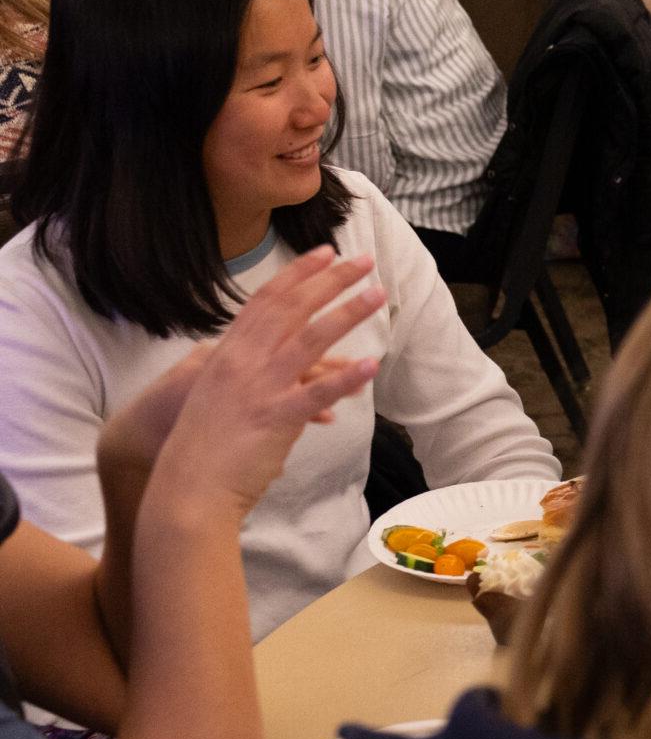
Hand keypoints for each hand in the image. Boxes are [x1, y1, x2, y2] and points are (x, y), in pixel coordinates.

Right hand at [120, 248, 385, 517]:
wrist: (187, 485)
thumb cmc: (204, 444)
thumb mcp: (219, 394)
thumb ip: (252, 373)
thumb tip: (289, 369)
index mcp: (228, 353)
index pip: (266, 301)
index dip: (297, 274)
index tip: (325, 252)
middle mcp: (243, 362)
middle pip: (292, 309)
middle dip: (330, 280)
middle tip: (364, 261)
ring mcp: (258, 388)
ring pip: (309, 340)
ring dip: (347, 313)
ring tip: (377, 294)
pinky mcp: (274, 419)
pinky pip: (315, 394)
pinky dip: (343, 378)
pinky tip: (371, 364)